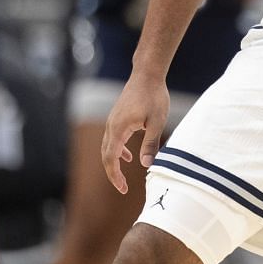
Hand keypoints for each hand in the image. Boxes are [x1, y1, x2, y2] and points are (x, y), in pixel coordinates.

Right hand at [102, 72, 170, 191]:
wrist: (147, 74)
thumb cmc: (154, 96)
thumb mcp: (157, 122)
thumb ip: (151, 143)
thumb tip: (147, 165)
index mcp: (118, 129)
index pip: (111, 158)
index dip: (115, 176)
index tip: (123, 189)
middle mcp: (111, 126)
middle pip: (106, 155)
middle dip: (113, 173)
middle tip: (123, 188)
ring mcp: (113, 121)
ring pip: (108, 147)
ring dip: (114, 163)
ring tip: (123, 178)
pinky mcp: (118, 117)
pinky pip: (113, 139)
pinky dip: (117, 151)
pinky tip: (127, 157)